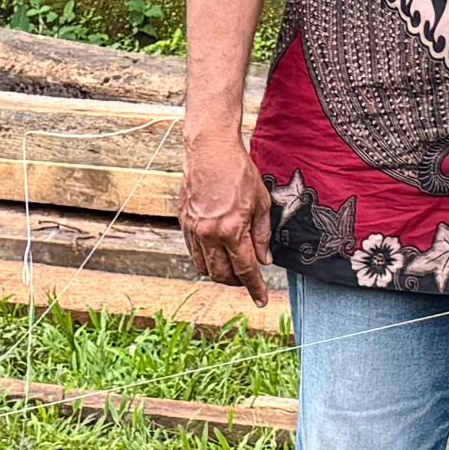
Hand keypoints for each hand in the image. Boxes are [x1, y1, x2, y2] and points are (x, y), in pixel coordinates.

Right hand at [179, 122, 277, 300]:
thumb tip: (264, 260)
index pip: (245, 269)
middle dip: (237, 282)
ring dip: (220, 273)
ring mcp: (194, 229)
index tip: (260, 299)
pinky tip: (218, 251)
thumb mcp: (261, 202)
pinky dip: (206, 259)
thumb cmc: (239, 171)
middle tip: (248, 278)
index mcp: (231, 229)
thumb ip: (262, 235)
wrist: (210, 149)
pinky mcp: (184, 222)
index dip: (255, 287)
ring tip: (233, 266)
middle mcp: (209, 234)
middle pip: (222, 275)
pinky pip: (194, 253)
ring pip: (205, 268)